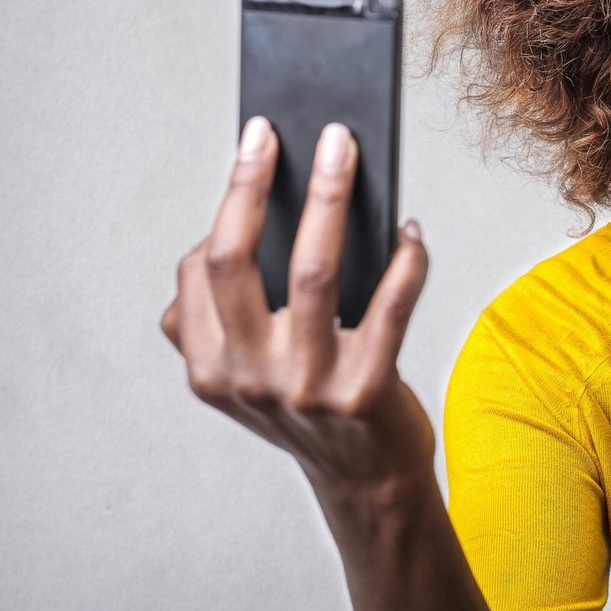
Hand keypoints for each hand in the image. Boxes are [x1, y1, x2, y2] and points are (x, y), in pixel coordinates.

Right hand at [159, 117, 434, 499]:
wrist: (367, 480)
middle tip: (276, 130)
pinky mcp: (365, 392)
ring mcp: (306, 386)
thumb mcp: (246, 374)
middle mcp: (248, 378)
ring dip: (330, 197)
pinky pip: (389, 306)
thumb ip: (224, 316)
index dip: (230, 200)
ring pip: (314, 271)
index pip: (201, 269)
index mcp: (210, 368)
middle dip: (252, 183)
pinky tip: (409, 231)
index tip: (255, 146)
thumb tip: (243, 221)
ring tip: (344, 150)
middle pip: (235, 260)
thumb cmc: (310, 406)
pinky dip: (405, 260)